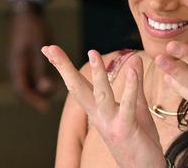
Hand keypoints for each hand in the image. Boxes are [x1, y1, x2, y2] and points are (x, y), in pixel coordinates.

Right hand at [8, 2, 54, 110]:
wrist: (25, 13)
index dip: (33, 100)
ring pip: (27, 80)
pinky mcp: (23, 58)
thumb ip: (42, 68)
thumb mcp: (39, 48)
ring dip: (37, 88)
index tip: (44, 108)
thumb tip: (47, 89)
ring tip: (50, 93)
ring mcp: (18, 62)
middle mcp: (16, 66)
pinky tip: (50, 79)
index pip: (22, 89)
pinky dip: (38, 78)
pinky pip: (29, 73)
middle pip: (24, 88)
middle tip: (46, 105)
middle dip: (35, 97)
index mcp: (17, 65)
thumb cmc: (34, 29)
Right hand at [41, 45, 165, 167]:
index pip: (78, 85)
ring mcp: (111, 124)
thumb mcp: (136, 108)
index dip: (63, 67)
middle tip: (49, 47)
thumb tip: (133, 58)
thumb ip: (134, 84)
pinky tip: (132, 70)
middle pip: (78, 89)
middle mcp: (99, 117)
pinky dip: (130, 88)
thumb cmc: (139, 140)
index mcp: (98, 111)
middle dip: (63, 68)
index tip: (49, 48)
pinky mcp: (126, 129)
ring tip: (93, 52)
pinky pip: (127, 106)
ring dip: (98, 75)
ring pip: (101, 96)